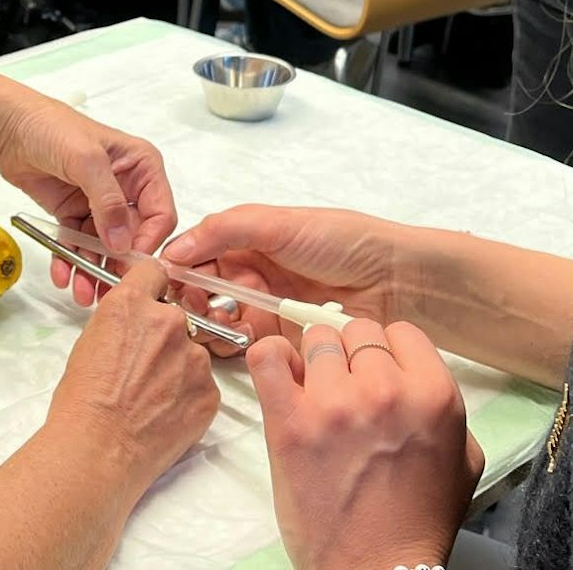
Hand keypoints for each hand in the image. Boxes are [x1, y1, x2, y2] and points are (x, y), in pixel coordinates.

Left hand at [0, 77, 177, 303]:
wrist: (7, 128)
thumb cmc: (51, 128)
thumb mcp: (86, 159)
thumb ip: (108, 200)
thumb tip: (122, 242)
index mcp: (142, 167)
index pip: (160, 212)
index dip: (149, 240)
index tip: (132, 263)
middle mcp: (126, 187)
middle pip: (132, 236)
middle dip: (119, 264)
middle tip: (108, 291)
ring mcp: (99, 202)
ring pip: (104, 246)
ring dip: (94, 270)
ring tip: (82, 294)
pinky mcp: (74, 213)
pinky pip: (77, 243)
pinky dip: (71, 261)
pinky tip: (63, 276)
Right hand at [45, 260, 219, 488]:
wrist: (97, 451)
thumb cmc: (82, 404)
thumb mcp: (89, 343)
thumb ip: (120, 323)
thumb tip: (134, 328)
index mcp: (132, 305)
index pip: (154, 271)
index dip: (151, 287)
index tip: (151, 299)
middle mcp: (169, 323)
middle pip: (176, 316)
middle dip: (163, 336)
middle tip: (142, 367)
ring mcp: (194, 359)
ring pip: (191, 353)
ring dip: (178, 368)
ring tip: (150, 398)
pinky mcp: (210, 393)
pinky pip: (202, 385)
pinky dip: (187, 397)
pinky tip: (163, 414)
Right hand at [162, 205, 406, 355]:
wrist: (397, 279)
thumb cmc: (345, 242)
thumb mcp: (280, 224)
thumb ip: (225, 231)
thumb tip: (175, 249)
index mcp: (251, 241)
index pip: (201, 255)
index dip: (184, 269)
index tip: (175, 282)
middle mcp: (257, 274)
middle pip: (207, 293)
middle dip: (196, 301)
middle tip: (199, 307)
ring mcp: (271, 308)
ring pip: (226, 322)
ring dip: (218, 324)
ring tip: (226, 322)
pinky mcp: (288, 340)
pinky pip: (255, 346)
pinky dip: (246, 344)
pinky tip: (250, 338)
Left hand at [250, 320, 481, 569]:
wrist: (376, 568)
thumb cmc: (418, 522)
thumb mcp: (463, 459)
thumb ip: (445, 407)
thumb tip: (413, 375)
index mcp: (434, 395)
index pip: (401, 332)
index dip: (388, 351)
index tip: (378, 371)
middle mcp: (386, 390)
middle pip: (357, 331)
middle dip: (352, 355)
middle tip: (348, 388)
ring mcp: (335, 404)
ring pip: (316, 339)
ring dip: (315, 362)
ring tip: (318, 395)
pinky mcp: (290, 421)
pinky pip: (268, 357)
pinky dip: (273, 358)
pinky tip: (284, 376)